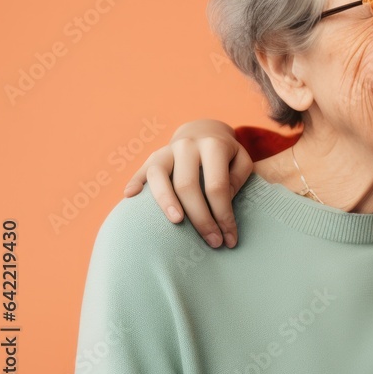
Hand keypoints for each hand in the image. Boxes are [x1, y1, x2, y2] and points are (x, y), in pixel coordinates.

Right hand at [122, 120, 250, 247]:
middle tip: (212, 242)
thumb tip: (223, 201)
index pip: (217, 186)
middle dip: (201, 218)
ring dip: (165, 201)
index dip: (224, 215)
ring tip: (177, 222)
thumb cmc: (226, 155)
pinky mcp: (151, 157)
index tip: (230, 239)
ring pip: (159, 176)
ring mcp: (166, 150)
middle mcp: (187, 146)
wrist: (203, 131)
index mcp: (213, 145)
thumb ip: (237, 179)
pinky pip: (140, 171)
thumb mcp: (241, 161)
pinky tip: (130, 196)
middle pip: (188, 186)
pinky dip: (134, 183)